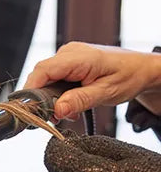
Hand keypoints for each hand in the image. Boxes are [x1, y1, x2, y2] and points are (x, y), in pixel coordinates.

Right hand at [25, 42, 160, 119]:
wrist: (141, 69)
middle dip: (42, 100)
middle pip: (41, 77)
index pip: (42, 71)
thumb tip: (57, 110)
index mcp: (78, 57)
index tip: (29, 110)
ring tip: (67, 113)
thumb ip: (79, 101)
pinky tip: (68, 104)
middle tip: (53, 119)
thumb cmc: (129, 76)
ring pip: (46, 80)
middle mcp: (69, 53)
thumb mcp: (106, 93)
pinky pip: (54, 79)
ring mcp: (68, 57)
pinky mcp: (68, 63)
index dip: (31, 90)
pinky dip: (57, 95)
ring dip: (51, 100)